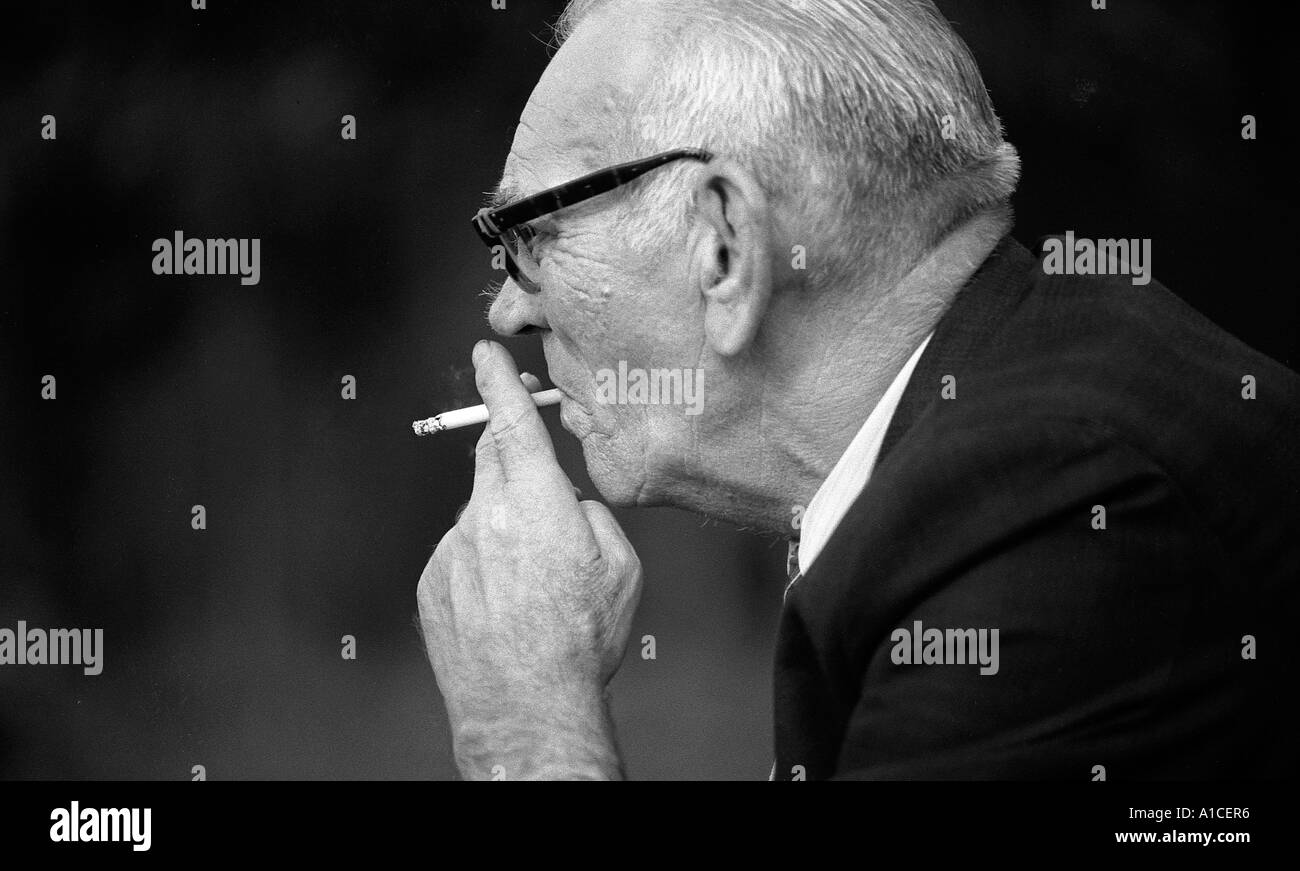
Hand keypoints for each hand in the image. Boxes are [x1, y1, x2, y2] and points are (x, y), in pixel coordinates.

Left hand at [417, 340, 642, 779]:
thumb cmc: (578, 640)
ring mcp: (454, 550)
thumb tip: (568, 506)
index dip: (500, 382)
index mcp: (537, 502)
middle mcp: (486, 516)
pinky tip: (504, 603)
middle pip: (491, 459)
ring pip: (479, 513)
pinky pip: (461, 554)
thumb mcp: (621, 567)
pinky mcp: (434, 582)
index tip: (487, 355)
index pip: (512, 422)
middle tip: (533, 478)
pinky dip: (481, 564)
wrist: (526, 705)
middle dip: (509, 454)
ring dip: (503, 526)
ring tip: (531, 583)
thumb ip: (591, 516)